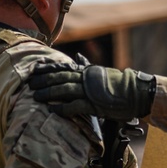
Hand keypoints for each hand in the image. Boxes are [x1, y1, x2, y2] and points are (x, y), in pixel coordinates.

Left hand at [29, 63, 155, 120]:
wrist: (136, 93)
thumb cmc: (119, 85)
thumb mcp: (101, 73)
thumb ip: (87, 67)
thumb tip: (78, 58)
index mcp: (87, 71)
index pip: (63, 68)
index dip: (48, 68)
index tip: (35, 68)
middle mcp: (86, 78)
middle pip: (60, 77)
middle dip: (43, 80)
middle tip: (30, 83)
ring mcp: (90, 91)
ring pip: (64, 90)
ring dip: (48, 93)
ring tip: (35, 97)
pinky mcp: (95, 104)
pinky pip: (75, 106)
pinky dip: (62, 108)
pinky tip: (52, 110)